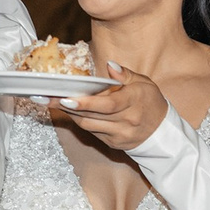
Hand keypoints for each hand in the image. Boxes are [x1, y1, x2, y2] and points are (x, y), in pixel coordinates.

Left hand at [54, 60, 170, 151]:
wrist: (162, 132)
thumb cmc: (150, 102)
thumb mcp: (143, 82)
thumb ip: (125, 74)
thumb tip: (109, 66)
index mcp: (135, 101)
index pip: (107, 105)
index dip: (85, 103)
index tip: (66, 99)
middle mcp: (127, 121)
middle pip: (92, 116)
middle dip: (68, 107)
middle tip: (47, 98)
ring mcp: (120, 135)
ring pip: (89, 126)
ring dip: (72, 114)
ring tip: (56, 102)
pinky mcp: (114, 143)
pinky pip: (92, 132)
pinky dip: (81, 121)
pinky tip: (73, 111)